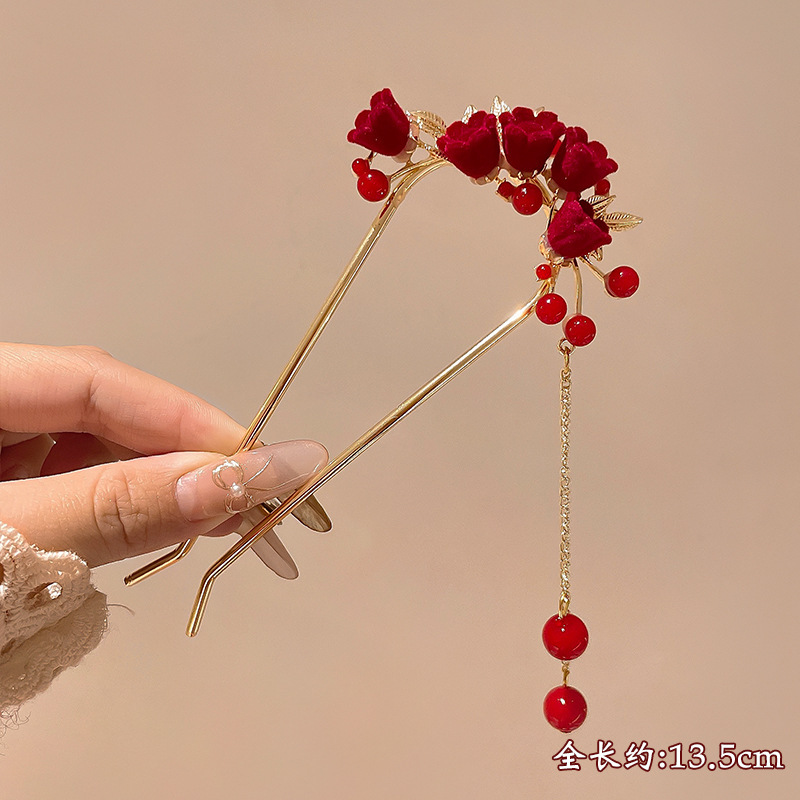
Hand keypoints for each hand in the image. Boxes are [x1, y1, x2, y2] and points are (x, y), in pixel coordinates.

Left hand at [0, 344, 327, 566]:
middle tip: (253, 509)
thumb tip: (231, 481)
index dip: (187, 422)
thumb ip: (113, 509)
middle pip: (102, 410)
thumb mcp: (9, 546)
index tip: (263, 467)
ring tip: (214, 527)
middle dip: (179, 462)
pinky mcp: (2, 482)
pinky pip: (72, 478)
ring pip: (92, 447)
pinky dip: (119, 507)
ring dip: (156, 488)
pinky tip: (155, 528)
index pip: (97, 379)